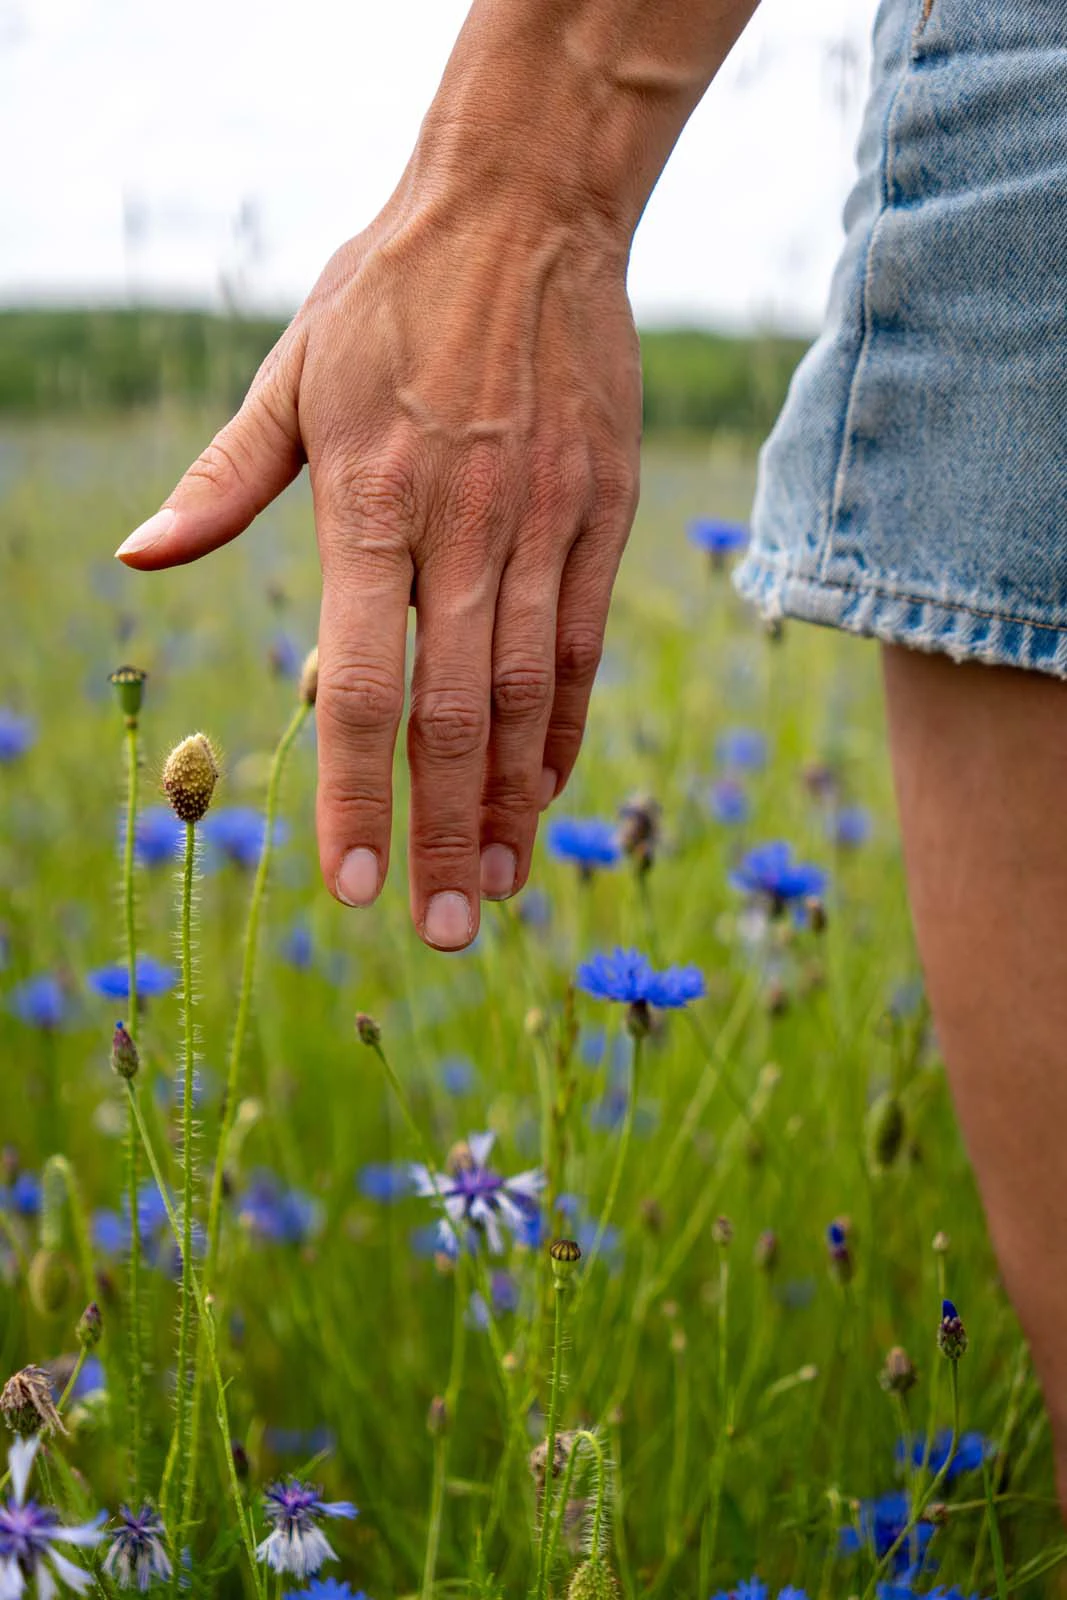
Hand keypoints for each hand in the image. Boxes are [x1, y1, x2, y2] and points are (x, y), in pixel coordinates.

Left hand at [115, 186, 641, 949]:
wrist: (527, 211)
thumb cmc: (389, 294)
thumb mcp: (291, 372)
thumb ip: (223, 480)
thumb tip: (140, 557)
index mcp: (372, 502)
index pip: (358, 685)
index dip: (353, 795)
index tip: (354, 888)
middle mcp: (466, 528)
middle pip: (455, 714)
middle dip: (446, 832)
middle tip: (447, 929)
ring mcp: (546, 523)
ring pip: (531, 693)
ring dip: (513, 800)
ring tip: (500, 886)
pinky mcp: (602, 512)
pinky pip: (584, 643)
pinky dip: (567, 726)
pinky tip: (549, 789)